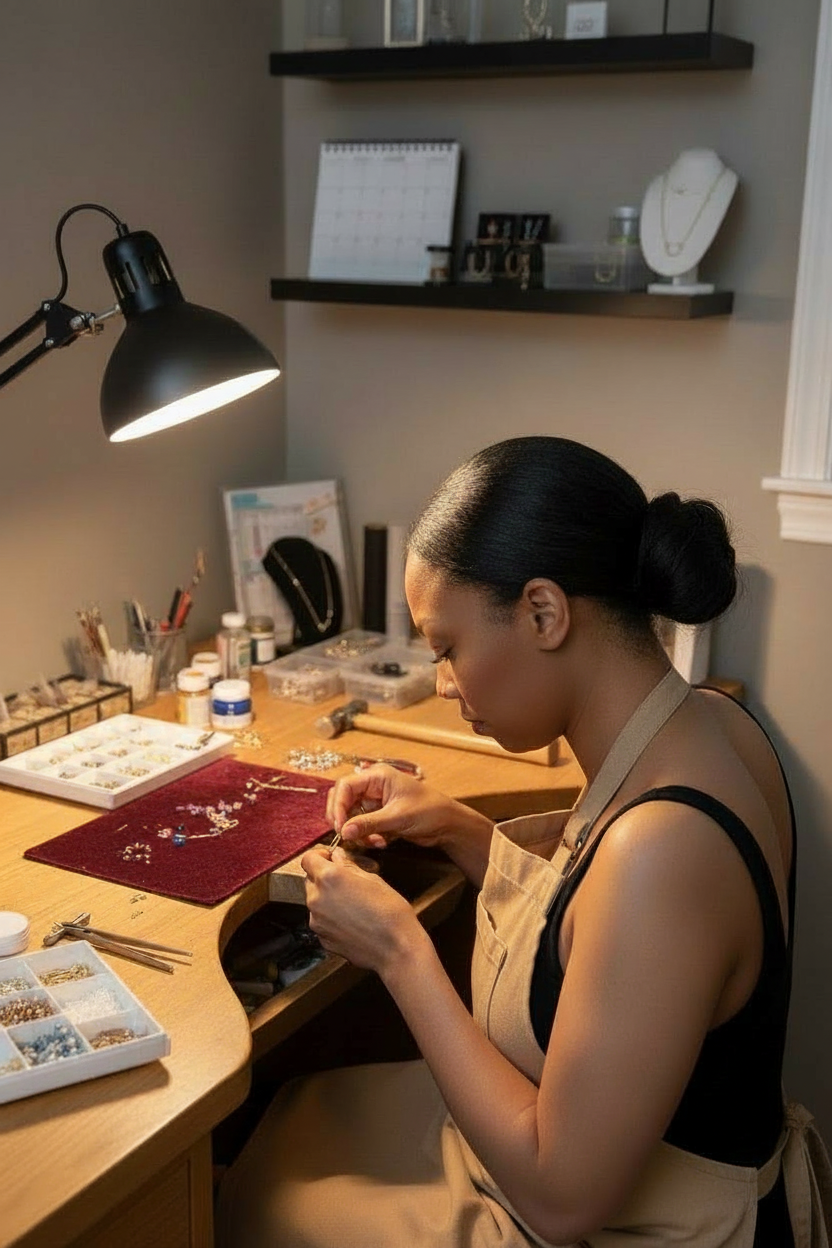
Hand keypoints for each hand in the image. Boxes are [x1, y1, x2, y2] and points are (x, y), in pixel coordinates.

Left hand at [301, 843, 423, 972]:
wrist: (395, 949)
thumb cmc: (390, 912)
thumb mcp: (373, 879)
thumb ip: (349, 866)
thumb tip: (338, 857)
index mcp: (329, 878)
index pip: (308, 859)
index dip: (319, 856)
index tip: (330, 858)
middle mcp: (317, 899)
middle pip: (310, 880)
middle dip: (324, 878)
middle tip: (346, 882)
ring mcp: (317, 921)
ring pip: (315, 901)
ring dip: (327, 898)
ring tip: (353, 904)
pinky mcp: (322, 938)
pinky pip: (321, 921)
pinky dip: (331, 917)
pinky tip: (352, 921)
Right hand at [325, 764, 465, 850]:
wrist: (448, 825)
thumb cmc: (429, 811)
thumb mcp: (398, 817)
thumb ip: (369, 823)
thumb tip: (344, 831)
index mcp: (377, 777)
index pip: (345, 786)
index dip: (338, 806)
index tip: (339, 826)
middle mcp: (373, 787)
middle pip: (343, 800)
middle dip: (344, 820)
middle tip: (348, 836)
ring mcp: (375, 802)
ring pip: (351, 816)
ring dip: (358, 832)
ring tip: (374, 842)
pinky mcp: (378, 816)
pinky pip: (362, 826)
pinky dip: (366, 836)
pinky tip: (381, 842)